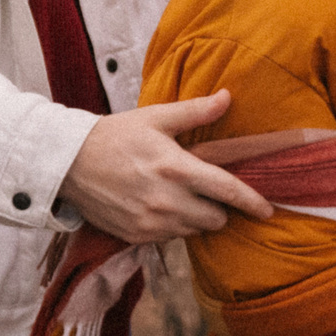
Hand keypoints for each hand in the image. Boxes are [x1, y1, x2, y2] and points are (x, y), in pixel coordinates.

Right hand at [57, 91, 275, 243]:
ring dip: (196, 218)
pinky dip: (173, 226)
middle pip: (216, 219)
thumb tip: (227, 97)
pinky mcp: (137, 236)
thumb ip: (195, 112)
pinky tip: (159, 206)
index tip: (268, 209)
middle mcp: (167, 200)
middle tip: (205, 190)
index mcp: (176, 168)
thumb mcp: (156, 117)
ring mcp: (151, 222)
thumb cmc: (115, 135)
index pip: (227, 191)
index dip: (252, 202)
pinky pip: (171, 238)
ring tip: (179, 196)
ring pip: (194, 231)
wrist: (68, 163)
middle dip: (218, 207)